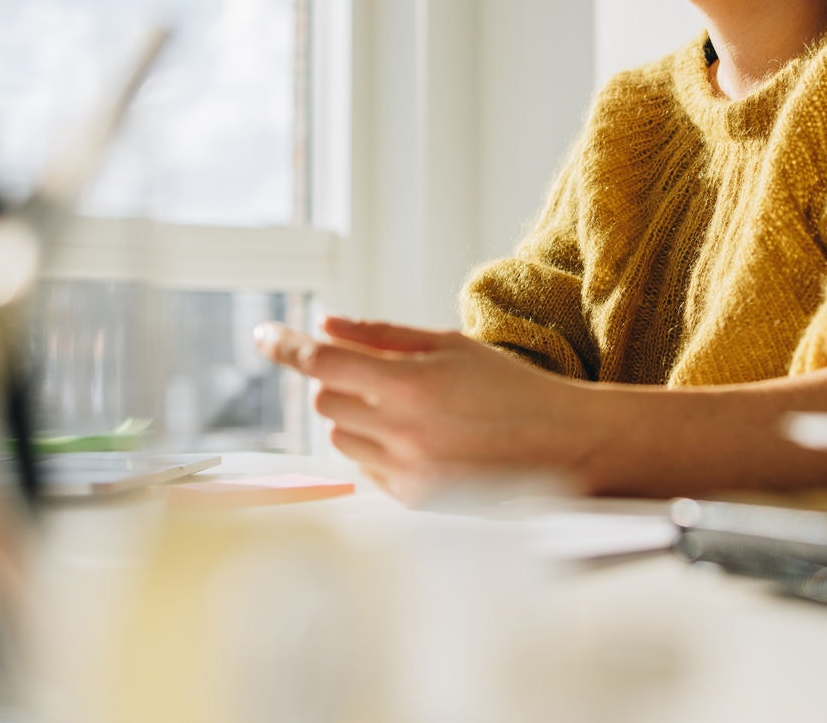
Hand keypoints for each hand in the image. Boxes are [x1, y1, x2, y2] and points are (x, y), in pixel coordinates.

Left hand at [254, 316, 600, 503]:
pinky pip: (366, 467)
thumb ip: (382, 336)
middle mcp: (402, 433)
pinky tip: (426, 439)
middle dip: (342, 381)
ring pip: (342, 435)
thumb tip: (327, 326)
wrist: (562, 447)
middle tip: (384, 376)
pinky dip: (380, 448)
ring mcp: (406, 472)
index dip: (288, 347)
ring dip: (359, 417)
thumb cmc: (509, 389)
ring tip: (413, 410)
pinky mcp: (413, 500)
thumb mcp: (450, 346)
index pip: (324, 363)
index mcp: (411, 385)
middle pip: (327, 400)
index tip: (264, 336)